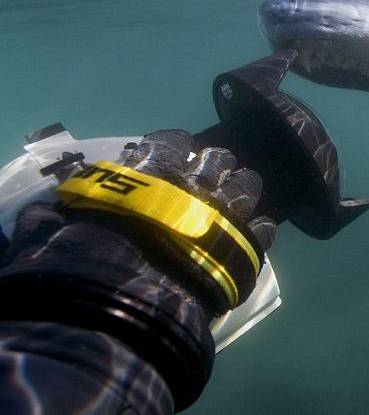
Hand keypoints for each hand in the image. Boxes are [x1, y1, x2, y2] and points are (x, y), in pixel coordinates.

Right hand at [1, 129, 274, 313]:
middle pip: (217, 158)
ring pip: (248, 185)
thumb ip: (69, 211)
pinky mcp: (245, 242)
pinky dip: (261, 229)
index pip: (172, 140)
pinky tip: (255, 233)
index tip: (170, 157)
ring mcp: (227, 210)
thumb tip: (43, 213)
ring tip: (235, 200)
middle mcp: (199, 181)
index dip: (172, 148)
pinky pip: (265, 228)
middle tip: (207, 180)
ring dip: (242, 188)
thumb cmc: (98, 248)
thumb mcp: (77, 218)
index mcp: (159, 167)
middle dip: (214, 166)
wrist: (134, 289)